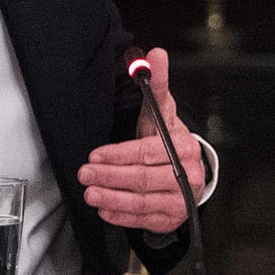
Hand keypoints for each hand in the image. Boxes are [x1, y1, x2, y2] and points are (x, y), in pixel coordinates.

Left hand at [77, 46, 207, 235]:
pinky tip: (104, 210)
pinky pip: (144, 220)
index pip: (148, 152)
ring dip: (112, 199)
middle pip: (143, 178)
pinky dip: (122, 217)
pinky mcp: (171, 218)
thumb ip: (156, 84)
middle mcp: (186, 175)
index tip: (96, 155)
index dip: (119, 155)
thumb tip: (155, 54)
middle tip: (85, 174)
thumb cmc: (168, 139)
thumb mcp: (162, 112)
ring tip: (90, 194)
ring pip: (142, 202)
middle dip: (110, 177)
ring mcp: (180, 200)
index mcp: (183, 147)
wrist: (189, 171)